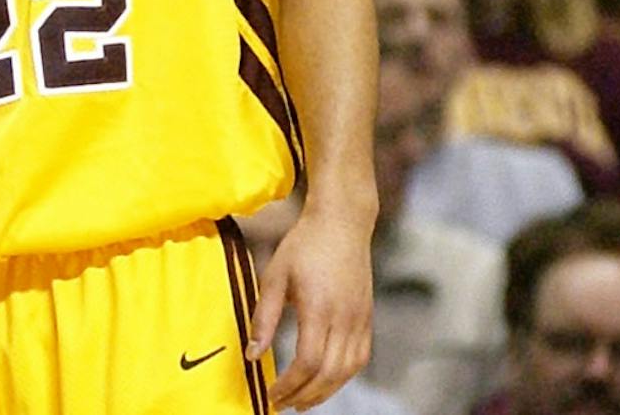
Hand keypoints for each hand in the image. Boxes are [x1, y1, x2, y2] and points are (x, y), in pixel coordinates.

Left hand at [246, 206, 372, 410]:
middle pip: (330, 373)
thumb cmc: (303, 245)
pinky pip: (360, 359)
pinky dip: (342, 376)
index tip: (271, 393)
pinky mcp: (368, 318)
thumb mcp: (275, 275)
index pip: (308, 361)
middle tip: (283, 403)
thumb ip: (264, 316)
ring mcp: (360, 319)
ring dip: (325, 391)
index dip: (290, 384)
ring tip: (302, 400)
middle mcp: (345, 318)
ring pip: (348, 371)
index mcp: (319, 307)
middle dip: (305, 395)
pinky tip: (325, 379)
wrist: (341, 223)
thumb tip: (252, 353)